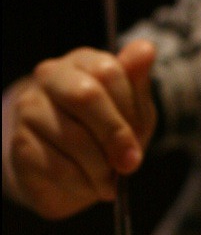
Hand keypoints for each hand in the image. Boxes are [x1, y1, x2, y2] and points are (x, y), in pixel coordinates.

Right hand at [2, 39, 156, 218]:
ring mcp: (30, 108)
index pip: (108, 71)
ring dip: (100, 168)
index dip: (128, 110)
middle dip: (114, 135)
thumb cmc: (106, 133)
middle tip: (129, 164)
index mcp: (83, 61)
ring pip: (72, 137)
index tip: (139, 138)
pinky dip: (82, 182)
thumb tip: (145, 49)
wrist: (71, 172)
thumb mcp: (132, 111)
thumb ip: (138, 83)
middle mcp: (50, 76)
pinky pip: (56, 165)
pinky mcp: (20, 143)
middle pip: (85, 96)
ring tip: (109, 181)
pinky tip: (88, 185)